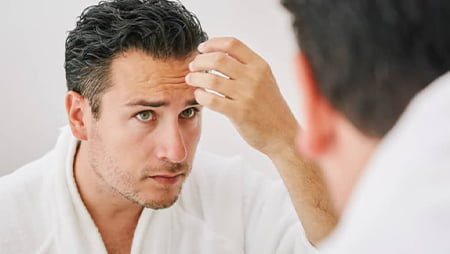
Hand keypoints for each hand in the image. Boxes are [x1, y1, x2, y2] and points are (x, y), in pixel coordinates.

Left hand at [186, 37, 298, 156]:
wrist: (283, 134)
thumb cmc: (270, 107)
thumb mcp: (265, 80)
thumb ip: (246, 67)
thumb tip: (218, 54)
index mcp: (260, 66)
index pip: (232, 44)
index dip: (212, 43)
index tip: (201, 49)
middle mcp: (254, 77)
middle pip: (218, 59)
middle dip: (200, 61)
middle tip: (193, 66)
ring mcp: (247, 95)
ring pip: (211, 79)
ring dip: (196, 78)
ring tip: (191, 80)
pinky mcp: (239, 113)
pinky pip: (212, 100)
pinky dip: (200, 96)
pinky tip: (199, 96)